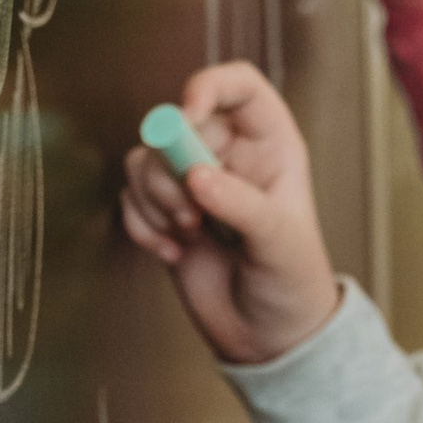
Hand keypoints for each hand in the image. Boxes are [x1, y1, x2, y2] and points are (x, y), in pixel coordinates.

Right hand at [118, 61, 339, 367]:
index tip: (187, 113)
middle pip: (176, 123)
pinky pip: (130, 196)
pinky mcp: (164, 212)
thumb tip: (196, 174)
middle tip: (191, 213)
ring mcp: (192, 182)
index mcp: (270, 144)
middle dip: (171, 168)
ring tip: (188, 236)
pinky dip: (142, 225)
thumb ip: (240, 203)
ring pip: (145, 160)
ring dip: (155, 200)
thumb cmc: (292, 282)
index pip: (238, 86)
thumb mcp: (278, 241)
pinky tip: (172, 254)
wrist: (268, 336)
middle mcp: (228, 154)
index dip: (209, 87)